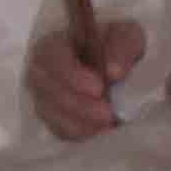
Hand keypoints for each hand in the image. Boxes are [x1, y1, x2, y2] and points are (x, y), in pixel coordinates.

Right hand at [28, 13, 150, 142]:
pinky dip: (80, 134)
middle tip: (107, 113)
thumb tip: (113, 72)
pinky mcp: (55, 119)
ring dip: (79, 122)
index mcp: (55, 44)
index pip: (50, 57)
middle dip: (77, 104)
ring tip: (108, 125)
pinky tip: (102, 132)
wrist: (120, 67)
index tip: (99, 88)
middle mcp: (42, 71)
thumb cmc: (118, 46)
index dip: (70, 74)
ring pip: (50, 113)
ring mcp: (45, 97)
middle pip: (45, 88)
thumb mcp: (127, 36)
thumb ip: (122, 48)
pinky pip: (59, 130)